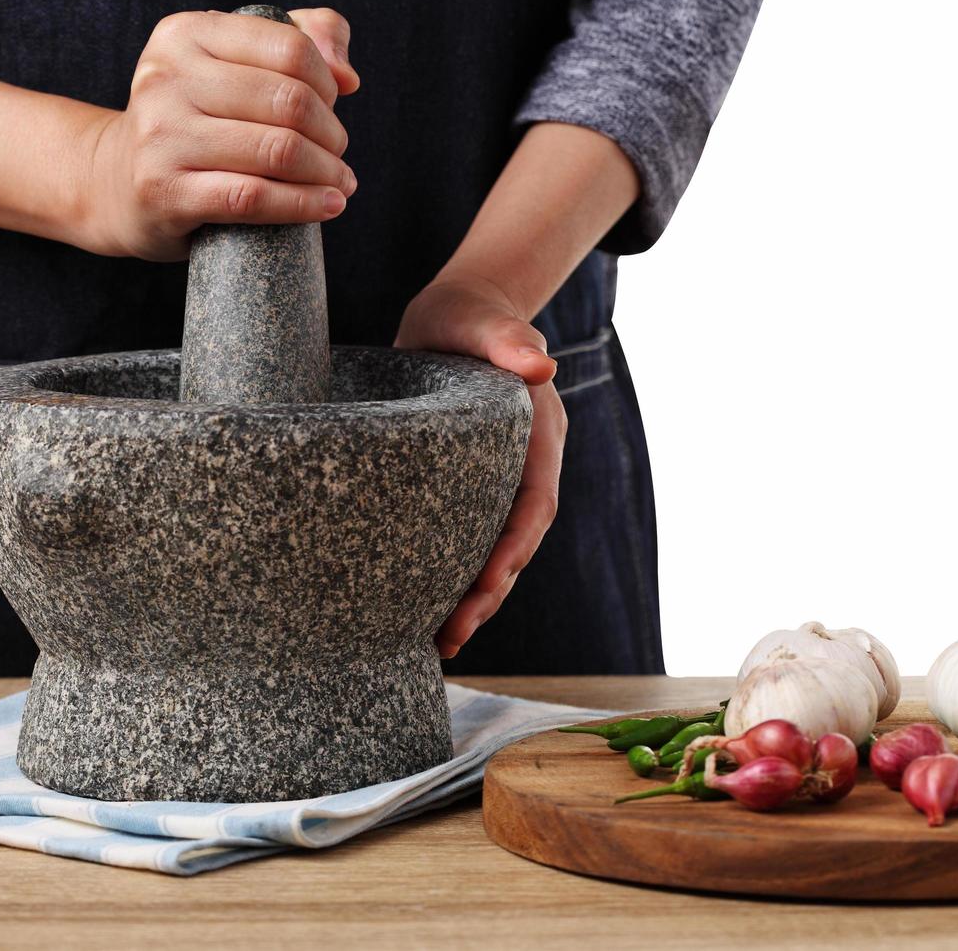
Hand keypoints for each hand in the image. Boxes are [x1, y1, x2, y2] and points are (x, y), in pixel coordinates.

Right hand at [81, 9, 360, 260]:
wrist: (116, 183)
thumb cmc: (192, 122)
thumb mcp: (232, 64)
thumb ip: (300, 41)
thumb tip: (346, 76)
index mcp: (184, 35)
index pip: (289, 48)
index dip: (327, 83)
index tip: (332, 108)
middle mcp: (165, 79)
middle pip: (288, 101)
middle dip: (331, 133)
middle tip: (337, 154)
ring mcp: (160, 137)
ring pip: (276, 151)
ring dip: (326, 172)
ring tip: (339, 183)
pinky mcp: (164, 192)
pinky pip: (253, 199)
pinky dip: (303, 204)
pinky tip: (328, 206)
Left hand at [394, 275, 567, 658]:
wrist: (453, 314)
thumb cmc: (467, 314)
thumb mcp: (482, 321)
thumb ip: (508, 341)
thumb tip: (540, 367)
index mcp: (537, 436)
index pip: (532, 506)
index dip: (511, 551)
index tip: (484, 589)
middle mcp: (523, 466)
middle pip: (513, 544)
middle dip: (487, 595)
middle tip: (449, 638)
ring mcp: (496, 479)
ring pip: (490, 549)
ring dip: (470, 597)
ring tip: (437, 643)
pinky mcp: (465, 486)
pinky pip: (463, 536)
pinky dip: (449, 573)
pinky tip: (417, 607)